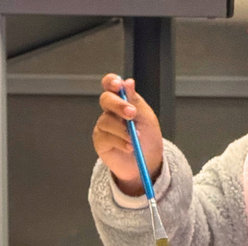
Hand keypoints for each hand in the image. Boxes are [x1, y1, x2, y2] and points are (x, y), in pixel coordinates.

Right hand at [93, 74, 162, 196]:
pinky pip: (106, 137)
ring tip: (135, 138)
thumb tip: (128, 83)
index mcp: (122, 100)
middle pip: (105, 99)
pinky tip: (129, 147)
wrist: (147, 161)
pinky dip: (120, 142)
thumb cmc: (147, 138)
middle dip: (118, 105)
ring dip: (123, 129)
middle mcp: (110, 111)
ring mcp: (103, 126)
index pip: (111, 85)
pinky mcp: (100, 141)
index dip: (111, 82)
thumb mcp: (146, 117)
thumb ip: (135, 100)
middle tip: (131, 114)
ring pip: (106, 120)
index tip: (119, 85)